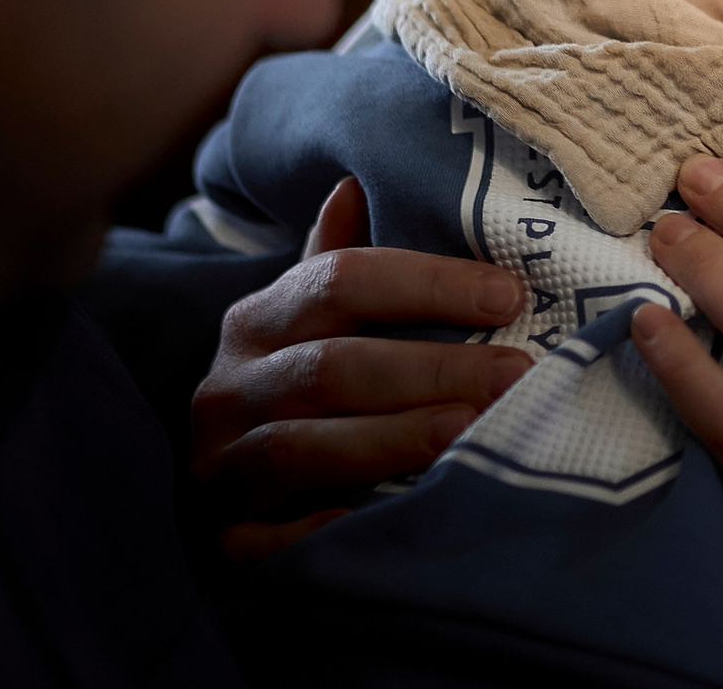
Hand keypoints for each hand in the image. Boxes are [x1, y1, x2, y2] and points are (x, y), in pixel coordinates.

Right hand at [189, 176, 532, 559]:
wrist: (206, 494)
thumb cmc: (285, 392)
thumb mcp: (304, 322)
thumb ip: (337, 263)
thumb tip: (355, 182)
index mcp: (257, 321)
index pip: (340, 279)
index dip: (426, 284)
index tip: (509, 295)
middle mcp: (227, 388)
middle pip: (331, 367)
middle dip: (431, 368)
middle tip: (516, 375)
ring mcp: (217, 465)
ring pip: (300, 447)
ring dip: (391, 439)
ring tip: (471, 433)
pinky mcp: (219, 539)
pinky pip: (260, 541)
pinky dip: (311, 532)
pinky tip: (370, 519)